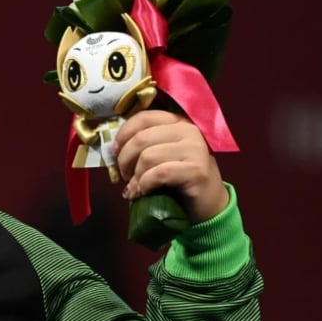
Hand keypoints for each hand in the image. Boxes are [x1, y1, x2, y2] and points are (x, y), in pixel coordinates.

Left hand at [114, 109, 229, 223]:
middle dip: (125, 159)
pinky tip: (141, 192)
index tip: (115, 151)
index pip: (144, 118)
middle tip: (124, 174)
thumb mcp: (161, 155)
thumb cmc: (179, 178)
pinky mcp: (196, 170)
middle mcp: (189, 131)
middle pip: (141, 138)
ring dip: (135, 176)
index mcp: (178, 122)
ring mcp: (195, 149)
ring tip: (134, 186)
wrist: (208, 203)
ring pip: (148, 157)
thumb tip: (113, 149)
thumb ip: (144, 145)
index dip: (123, 134)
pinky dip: (144, 185)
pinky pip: (158, 174)